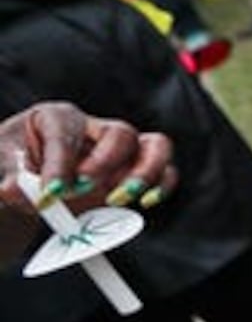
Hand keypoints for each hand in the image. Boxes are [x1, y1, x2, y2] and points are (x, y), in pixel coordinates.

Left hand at [0, 100, 176, 216]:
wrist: (25, 180)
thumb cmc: (14, 165)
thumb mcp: (2, 166)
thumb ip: (9, 177)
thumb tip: (18, 189)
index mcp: (58, 118)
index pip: (67, 133)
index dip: (59, 164)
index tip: (49, 194)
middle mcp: (96, 129)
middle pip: (121, 133)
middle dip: (105, 164)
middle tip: (83, 189)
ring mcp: (121, 151)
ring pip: (156, 146)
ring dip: (145, 174)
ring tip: (118, 199)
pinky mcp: (136, 172)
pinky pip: (166, 172)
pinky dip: (162, 187)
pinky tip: (145, 203)